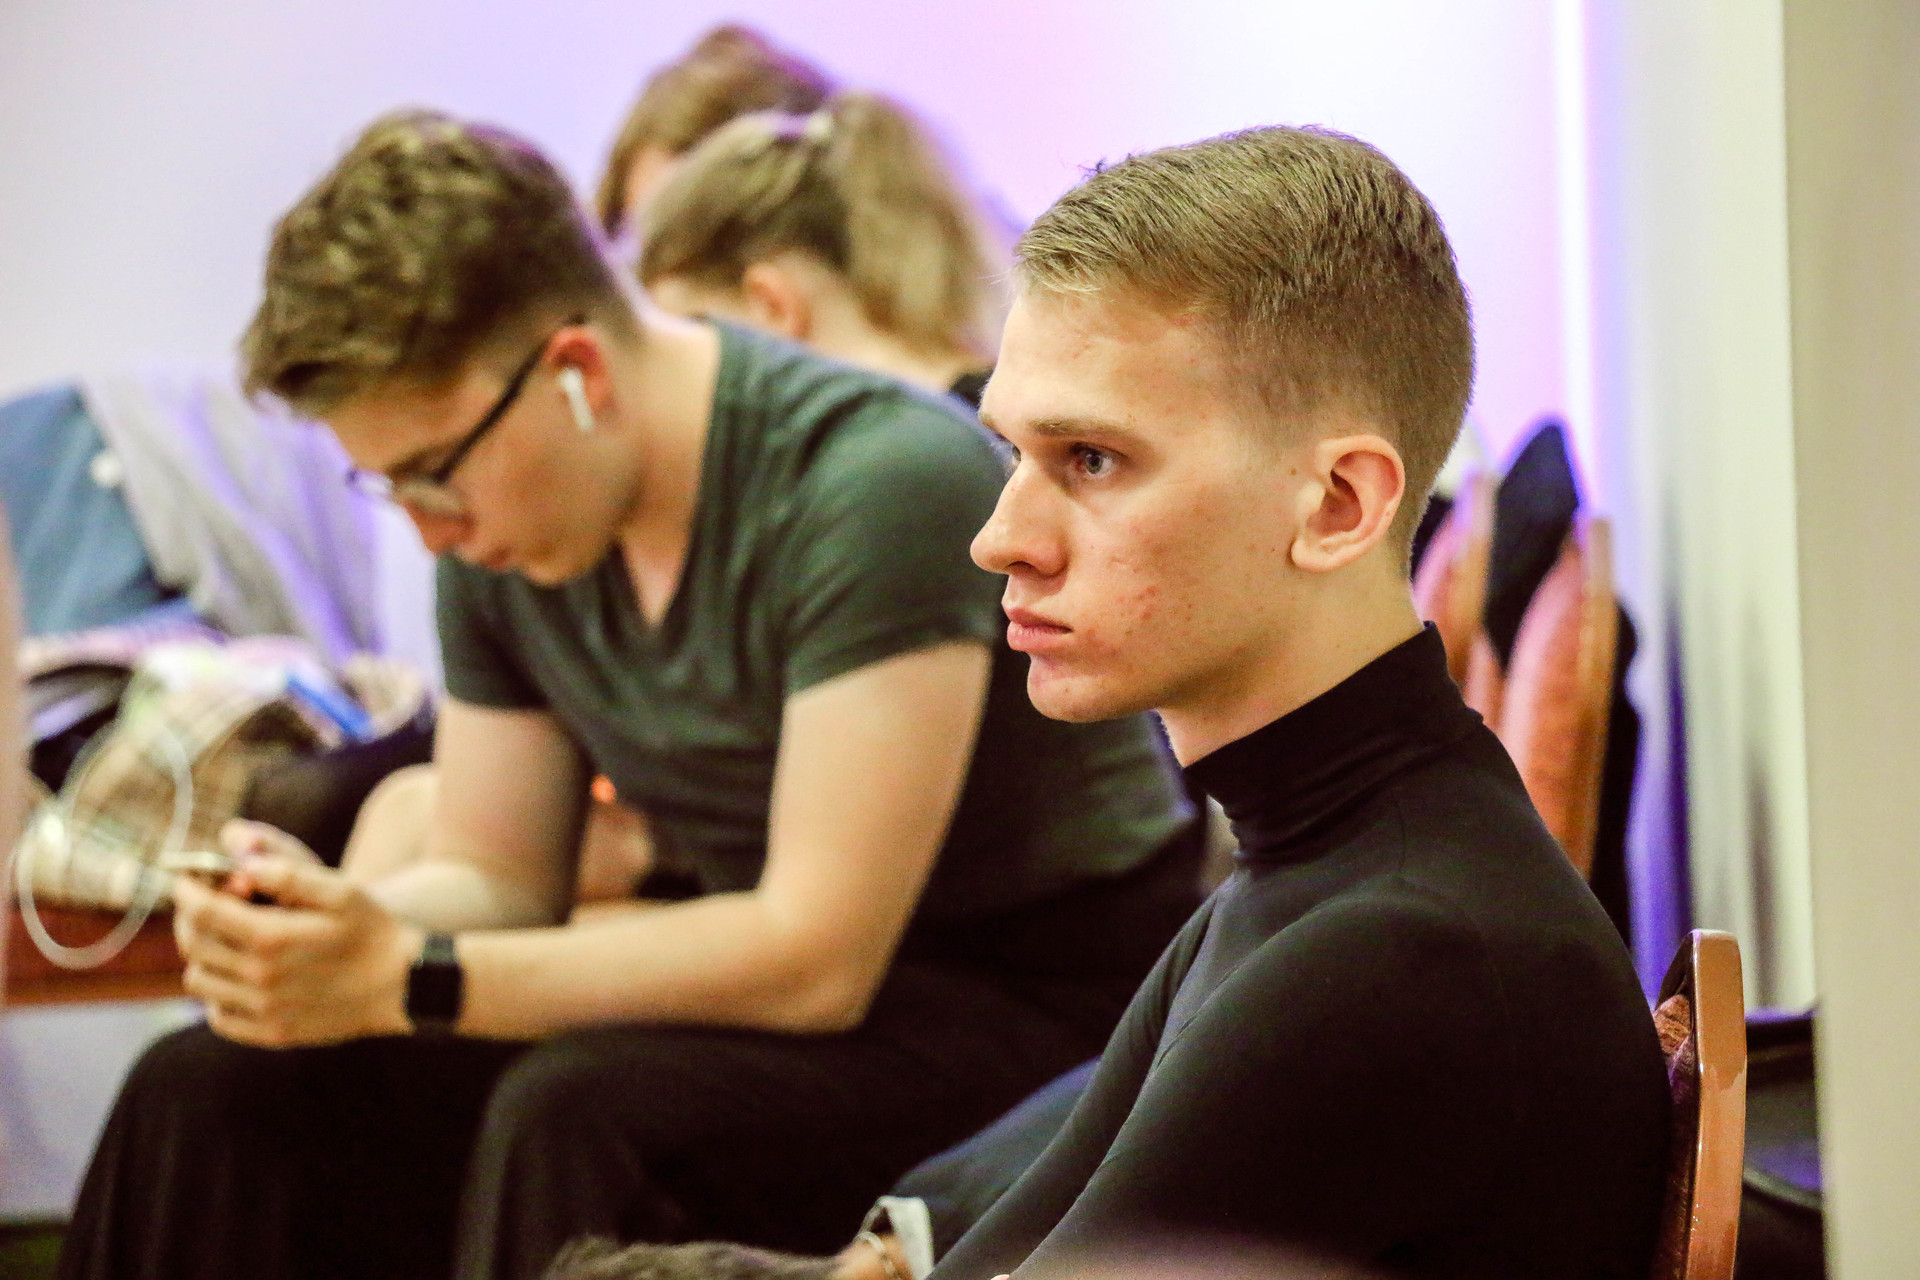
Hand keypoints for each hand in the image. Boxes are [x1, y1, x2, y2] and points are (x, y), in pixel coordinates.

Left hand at [174, 823, 421, 1047]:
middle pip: (193, 946)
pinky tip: (239, 977)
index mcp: (272, 938)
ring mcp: (264, 1011)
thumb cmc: (372, 930)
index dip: (185, 891)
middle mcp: (260, 978)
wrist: (404, 985)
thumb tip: (242, 865)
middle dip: (189, 919)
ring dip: (202, 956)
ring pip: (199, 982)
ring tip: (224, 940)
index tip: (185, 880)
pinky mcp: (272, 1034)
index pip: (202, 913)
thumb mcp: (340, 890)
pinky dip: (217, 995)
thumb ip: (288, 874)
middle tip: (201, 905)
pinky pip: (219, 1017)